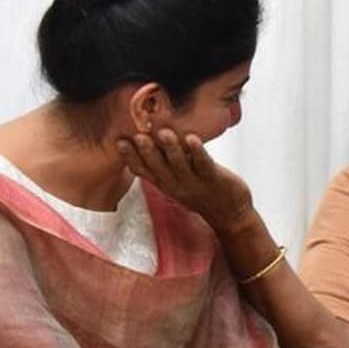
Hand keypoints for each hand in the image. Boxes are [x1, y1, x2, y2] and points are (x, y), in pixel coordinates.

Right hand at [117, 128, 252, 230]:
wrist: (229, 214)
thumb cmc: (200, 192)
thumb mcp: (174, 182)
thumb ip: (161, 164)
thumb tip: (145, 138)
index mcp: (164, 182)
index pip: (143, 170)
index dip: (130, 157)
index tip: (119, 141)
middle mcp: (176, 184)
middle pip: (158, 167)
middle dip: (148, 151)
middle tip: (138, 136)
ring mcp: (194, 182)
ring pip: (180, 165)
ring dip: (172, 149)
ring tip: (164, 134)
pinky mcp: (213, 179)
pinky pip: (204, 164)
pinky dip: (198, 152)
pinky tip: (193, 139)